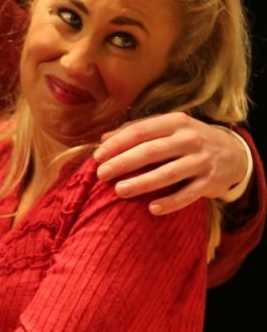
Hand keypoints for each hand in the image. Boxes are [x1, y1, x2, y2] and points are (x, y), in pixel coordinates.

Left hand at [94, 113, 250, 214]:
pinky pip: (188, 194)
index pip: (140, 131)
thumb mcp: (169, 127)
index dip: (117, 144)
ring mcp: (201, 161)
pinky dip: (170, 202)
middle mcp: (190, 139)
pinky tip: (152, 209)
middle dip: (124, 163)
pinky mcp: (210, 182)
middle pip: (151, 151)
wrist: (234, 153)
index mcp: (175, 123)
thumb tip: (104, 139)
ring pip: (169, 173)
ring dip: (142, 182)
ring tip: (120, 191)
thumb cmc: (190, 139)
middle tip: (102, 174)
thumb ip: (138, 130)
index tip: (98, 156)